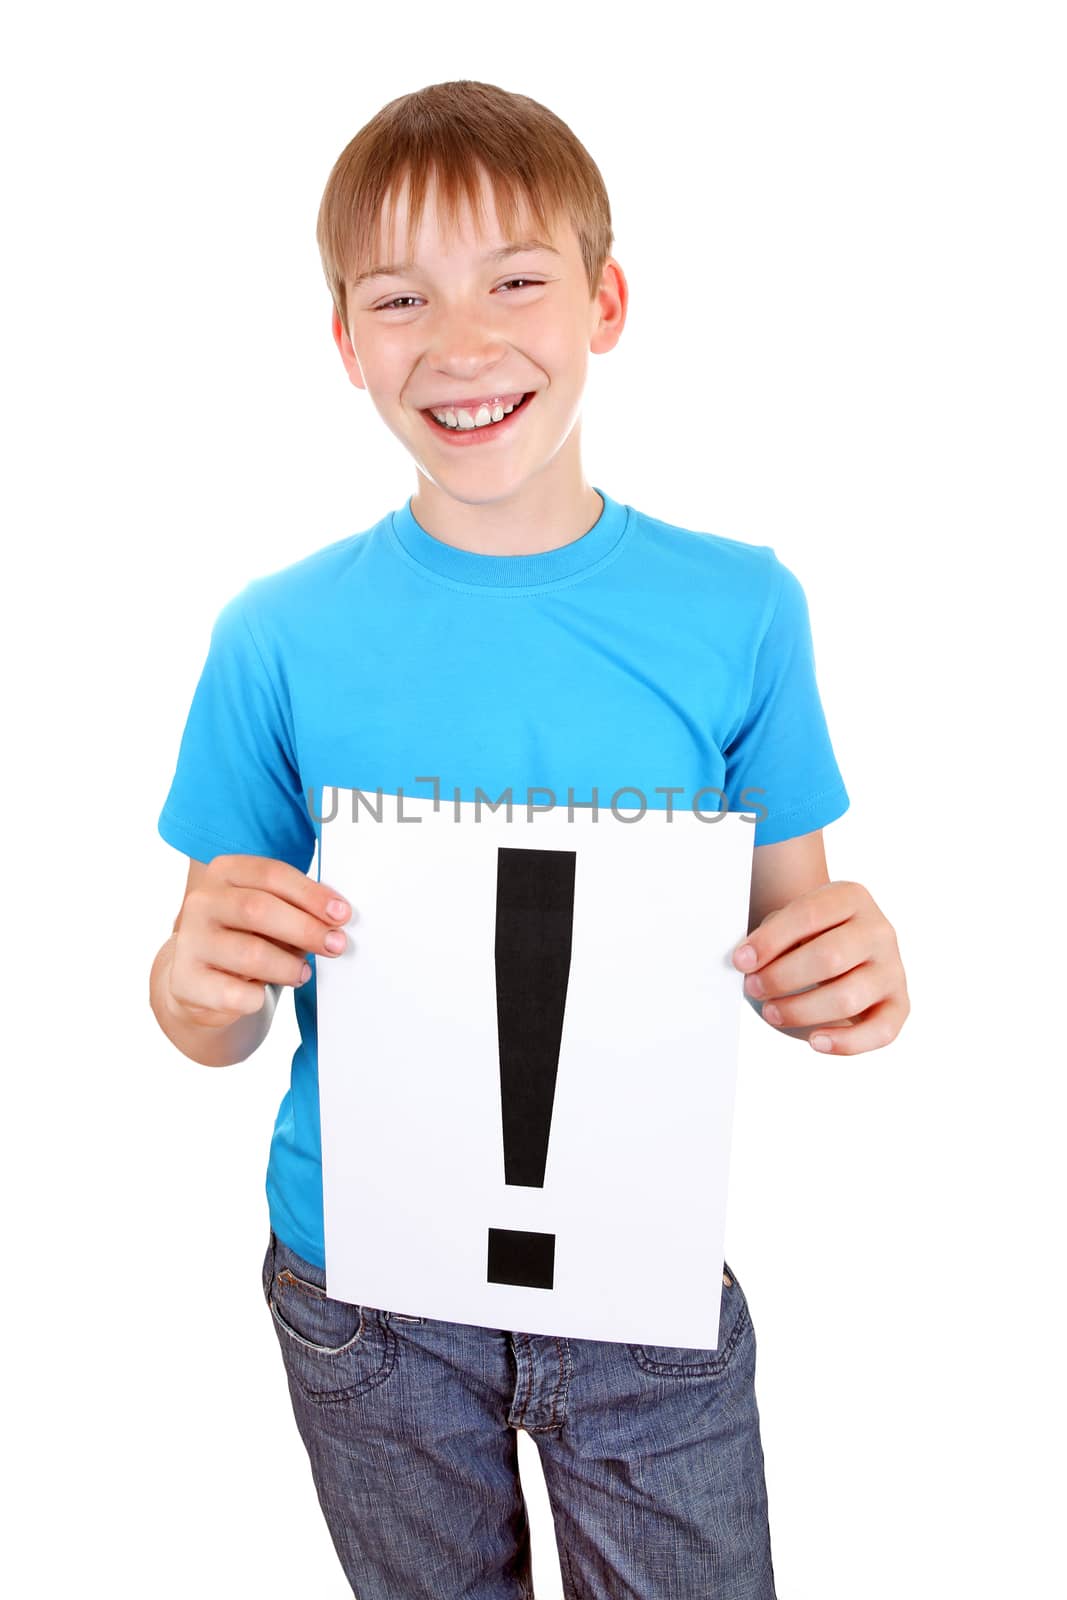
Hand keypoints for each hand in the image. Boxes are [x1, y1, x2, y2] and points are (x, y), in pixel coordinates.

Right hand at [166, 854, 351, 1031]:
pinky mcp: (185, 981)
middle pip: (258, 909)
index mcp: (224, 872)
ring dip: (288, 966)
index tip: (341, 914)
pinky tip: (262, 995)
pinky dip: (257, 998)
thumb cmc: (248, 937)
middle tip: (335, 945)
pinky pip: (235, 993)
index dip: (311, 895)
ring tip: (303, 973)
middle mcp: (201, 902)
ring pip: (250, 953)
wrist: (200, 979)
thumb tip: (336, 919)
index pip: (272, 874)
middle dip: (305, 929)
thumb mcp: (270, 912)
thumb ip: (296, 907)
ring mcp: (189, 941)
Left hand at [732, 880, 908, 1054]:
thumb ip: (773, 936)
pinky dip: (846, 1043)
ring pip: (848, 997)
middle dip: (782, 977)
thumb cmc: (808, 937)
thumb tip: (746, 960)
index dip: (770, 940)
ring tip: (771, 1012)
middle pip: (830, 957)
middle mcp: (879, 931)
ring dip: (801, 1010)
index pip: (808, 914)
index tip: (741, 961)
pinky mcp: (898, 1005)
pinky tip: (814, 1041)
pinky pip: (880, 1032)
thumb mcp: (792, 923)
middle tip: (753, 987)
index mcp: (851, 897)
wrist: (843, 949)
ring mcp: (892, 969)